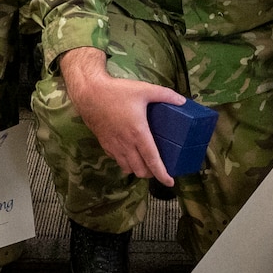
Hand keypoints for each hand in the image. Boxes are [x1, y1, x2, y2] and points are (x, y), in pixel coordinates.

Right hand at [59, 47, 186, 184]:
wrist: (89, 93)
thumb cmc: (117, 92)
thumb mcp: (144, 90)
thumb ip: (165, 95)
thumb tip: (183, 101)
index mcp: (138, 134)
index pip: (152, 161)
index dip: (162, 174)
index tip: (170, 182)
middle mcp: (126, 145)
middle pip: (140, 170)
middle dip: (151, 173)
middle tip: (159, 168)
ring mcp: (114, 146)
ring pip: (127, 168)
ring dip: (137, 169)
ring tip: (145, 163)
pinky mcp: (104, 144)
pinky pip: (117, 160)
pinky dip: (125, 162)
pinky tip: (129, 154)